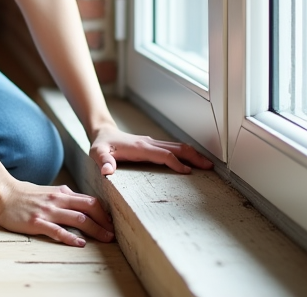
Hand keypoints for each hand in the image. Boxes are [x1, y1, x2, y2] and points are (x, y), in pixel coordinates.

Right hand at [0, 179, 114, 246]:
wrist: (3, 193)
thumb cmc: (25, 194)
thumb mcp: (49, 191)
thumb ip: (64, 197)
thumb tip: (80, 203)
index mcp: (62, 193)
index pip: (90, 201)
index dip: (104, 213)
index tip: (111, 223)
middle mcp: (58, 200)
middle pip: (89, 208)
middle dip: (104, 221)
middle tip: (113, 234)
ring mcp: (48, 211)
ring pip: (78, 219)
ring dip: (95, 230)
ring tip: (106, 239)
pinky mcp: (37, 222)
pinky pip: (58, 231)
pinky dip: (71, 238)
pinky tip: (81, 243)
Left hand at [90, 125, 214, 175]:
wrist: (103, 133)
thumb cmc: (100, 145)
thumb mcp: (97, 153)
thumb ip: (103, 161)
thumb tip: (108, 172)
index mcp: (140, 148)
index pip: (163, 155)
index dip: (176, 163)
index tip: (189, 173)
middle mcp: (149, 143)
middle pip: (176, 148)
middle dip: (194, 157)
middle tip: (210, 167)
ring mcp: (152, 143)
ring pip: (177, 147)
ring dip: (193, 154)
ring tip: (208, 165)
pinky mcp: (153, 145)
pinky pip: (173, 148)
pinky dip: (186, 153)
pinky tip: (193, 160)